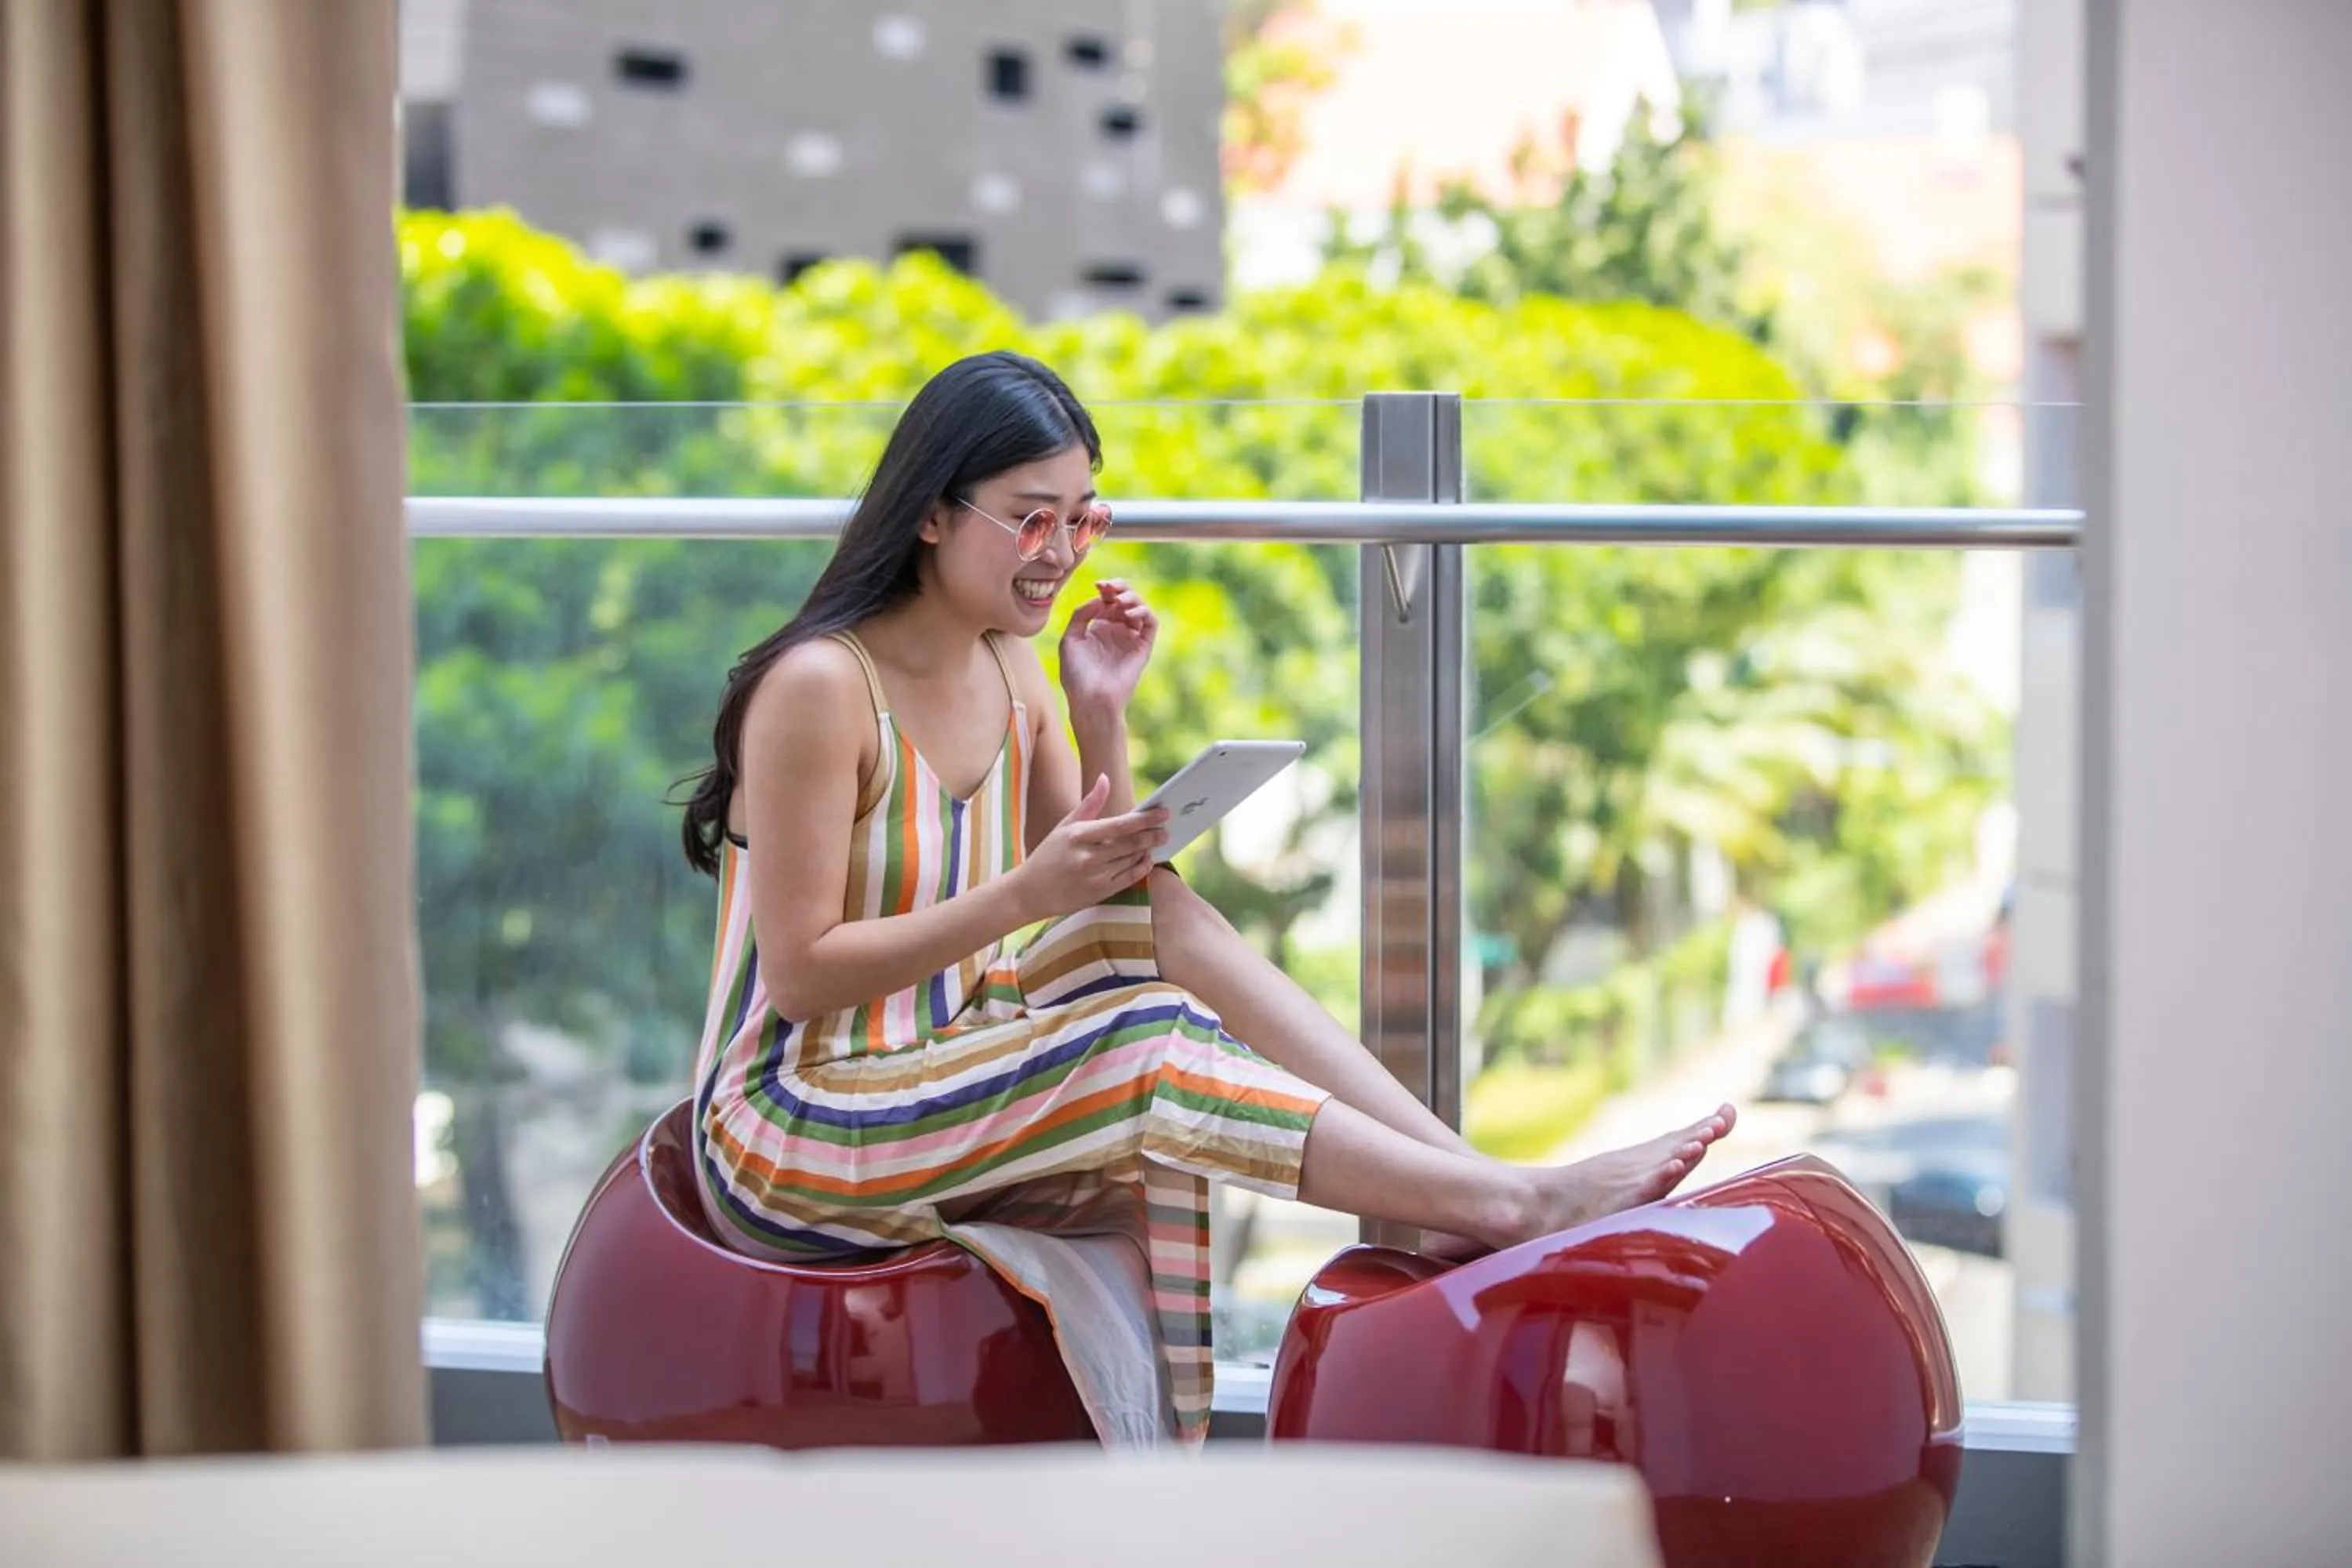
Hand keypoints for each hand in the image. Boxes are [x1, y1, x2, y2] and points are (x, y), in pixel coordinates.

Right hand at [1010, 775, 1167, 921]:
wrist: (1030, 892)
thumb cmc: (1048, 855)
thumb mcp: (1065, 826)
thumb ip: (1090, 803)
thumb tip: (1105, 778)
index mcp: (1079, 836)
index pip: (1120, 825)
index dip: (1145, 819)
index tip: (1163, 812)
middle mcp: (1088, 857)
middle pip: (1131, 844)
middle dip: (1152, 835)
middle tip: (1166, 829)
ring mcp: (1094, 877)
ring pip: (1132, 860)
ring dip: (1148, 850)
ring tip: (1157, 841)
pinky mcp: (1099, 894)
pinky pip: (1129, 879)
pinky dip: (1141, 867)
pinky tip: (1146, 859)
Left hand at [1058, 579, 1157, 717]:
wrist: (1090, 698)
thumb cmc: (1077, 675)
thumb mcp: (1070, 639)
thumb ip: (1082, 615)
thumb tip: (1101, 600)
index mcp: (1099, 627)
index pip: (1107, 600)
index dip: (1106, 588)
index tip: (1099, 585)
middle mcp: (1116, 630)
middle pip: (1125, 599)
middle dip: (1120, 588)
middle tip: (1111, 588)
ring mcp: (1130, 638)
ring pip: (1140, 607)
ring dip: (1132, 598)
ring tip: (1120, 603)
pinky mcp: (1143, 647)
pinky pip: (1151, 623)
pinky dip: (1144, 612)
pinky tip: (1129, 614)